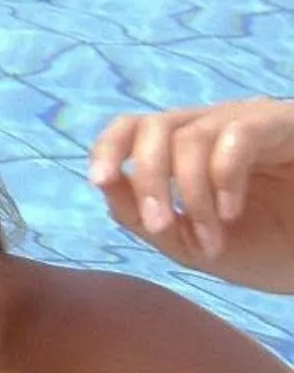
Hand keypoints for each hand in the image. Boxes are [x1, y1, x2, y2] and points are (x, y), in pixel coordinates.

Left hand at [89, 99, 293, 292]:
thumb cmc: (271, 250)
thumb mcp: (196, 244)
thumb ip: (145, 217)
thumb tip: (104, 183)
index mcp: (188, 149)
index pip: (133, 126)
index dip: (107, 146)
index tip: (96, 179)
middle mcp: (214, 126)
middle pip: (152, 128)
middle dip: (148, 181)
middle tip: (162, 227)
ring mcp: (250, 122)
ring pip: (189, 137)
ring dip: (191, 195)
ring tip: (212, 239)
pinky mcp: (285, 124)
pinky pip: (237, 135)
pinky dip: (223, 177)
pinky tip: (232, 212)